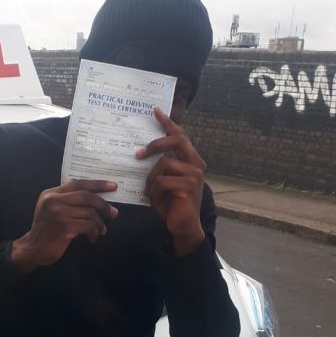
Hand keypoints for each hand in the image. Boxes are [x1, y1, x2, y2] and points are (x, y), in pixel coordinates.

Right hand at [10, 180, 117, 271]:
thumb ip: (67, 200)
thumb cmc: (47, 230)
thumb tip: (96, 197)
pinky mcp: (65, 227)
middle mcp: (54, 200)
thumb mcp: (51, 209)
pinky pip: (88, 226)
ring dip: (99, 223)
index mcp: (51, 193)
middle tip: (113, 213)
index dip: (97, 184)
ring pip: (90, 213)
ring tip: (101, 230)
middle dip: (103, 205)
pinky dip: (94, 232)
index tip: (113, 186)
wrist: (33, 249)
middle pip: (87, 196)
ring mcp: (59, 213)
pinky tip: (93, 237)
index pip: (78, 183)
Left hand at [136, 107, 205, 255]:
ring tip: (149, 192)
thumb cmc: (171, 203)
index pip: (180, 135)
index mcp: (191, 160)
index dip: (168, 123)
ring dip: (151, 179)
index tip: (156, 111)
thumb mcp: (164, 180)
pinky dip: (154, 191)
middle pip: (176, 141)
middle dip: (156, 143)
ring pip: (164, 164)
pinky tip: (155, 200)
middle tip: (138, 153)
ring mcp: (194, 175)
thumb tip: (141, 152)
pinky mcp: (189, 187)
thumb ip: (161, 166)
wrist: (182, 226)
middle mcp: (196, 164)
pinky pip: (163, 181)